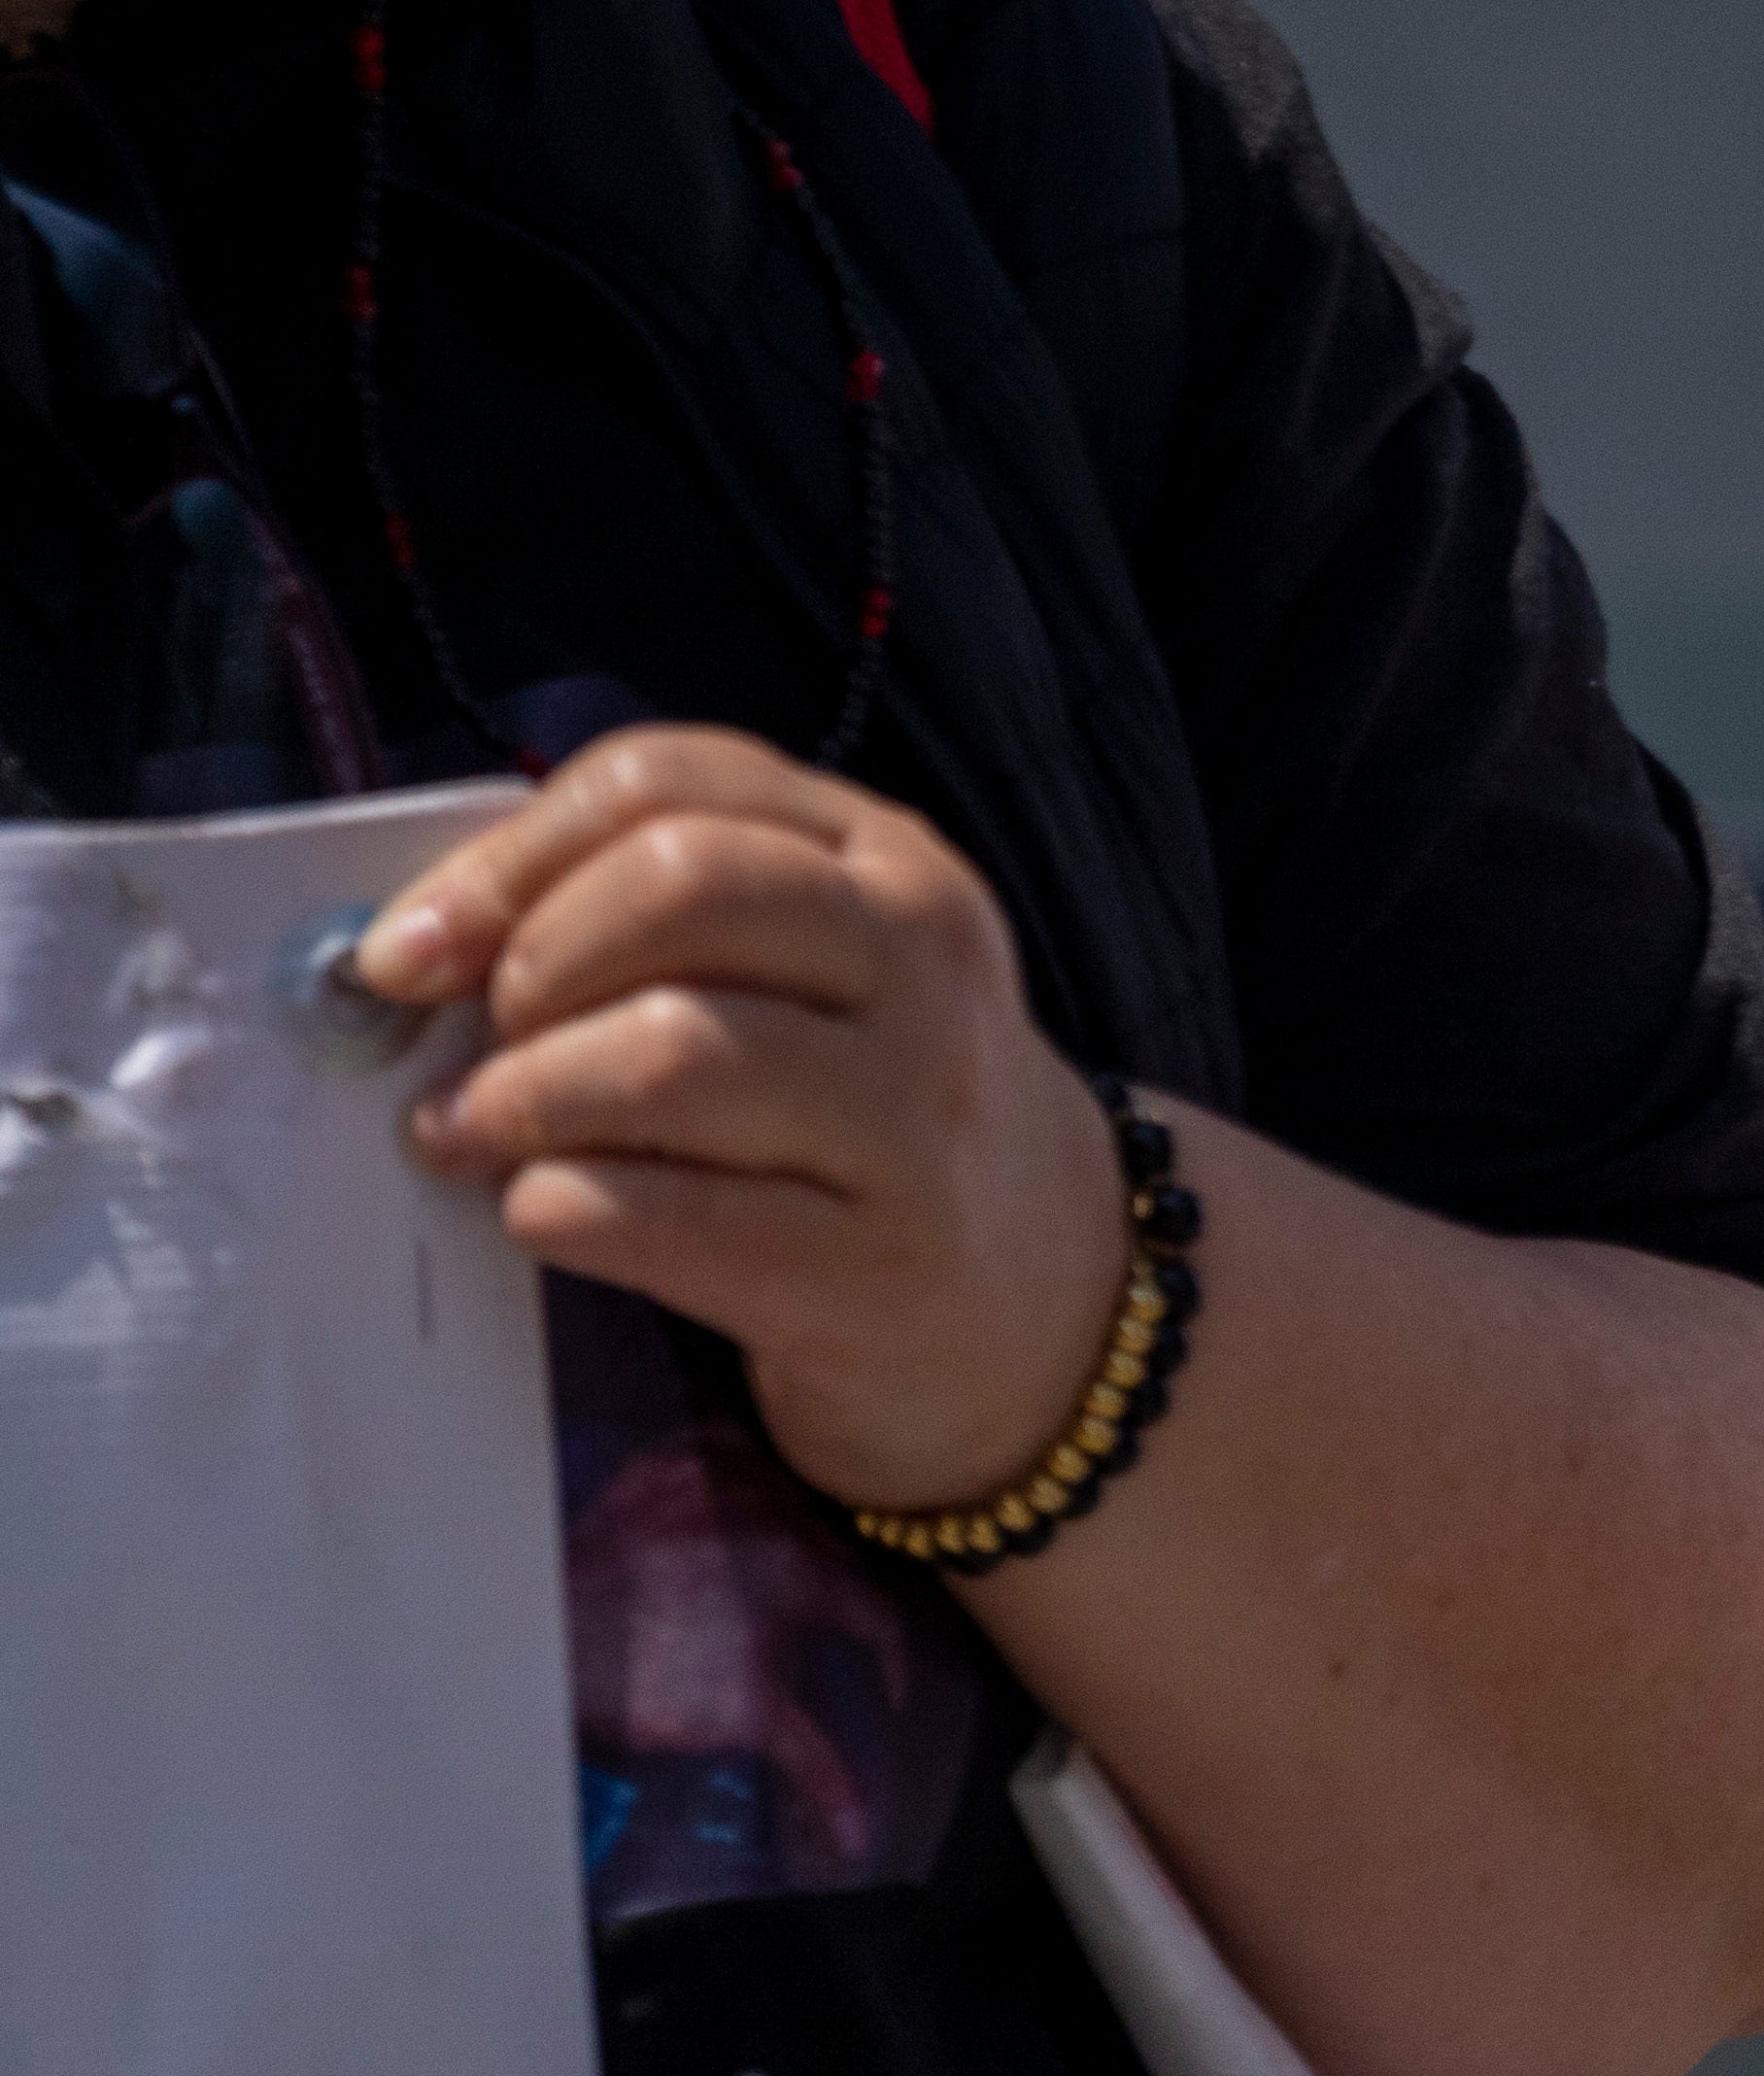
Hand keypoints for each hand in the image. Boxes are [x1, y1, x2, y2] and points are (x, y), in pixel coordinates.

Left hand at [365, 727, 1131, 1518]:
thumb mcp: (816, 969)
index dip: (506, 859)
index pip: (667, 782)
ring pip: (666, 1051)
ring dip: (520, 1099)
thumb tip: (421, 949)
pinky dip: (558, 1208)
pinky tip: (545, 1213)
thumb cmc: (865, 1111)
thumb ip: (662, 918)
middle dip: (532, 964)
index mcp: (888, 860)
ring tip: (476, 1136)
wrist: (1041, 1292)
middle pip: (679, 884)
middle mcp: (923, 961)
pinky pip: (661, 1215)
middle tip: (486, 1045)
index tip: (411, 952)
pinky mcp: (876, 1264)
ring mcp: (918, 1111)